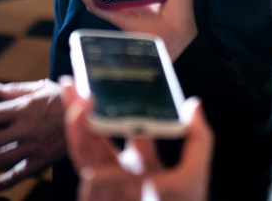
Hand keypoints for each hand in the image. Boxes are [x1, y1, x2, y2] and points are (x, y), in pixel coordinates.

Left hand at [0, 79, 66, 191]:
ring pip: (1, 158)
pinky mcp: (43, 159)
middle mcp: (24, 127)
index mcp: (23, 107)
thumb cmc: (66, 99)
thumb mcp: (42, 87)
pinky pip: (22, 171)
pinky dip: (8, 179)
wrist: (91, 117)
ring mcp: (32, 145)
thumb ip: (18, 89)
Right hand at [61, 78, 212, 200]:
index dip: (114, 106)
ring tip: (77, 103)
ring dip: (76, 129)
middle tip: (72, 83)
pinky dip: (92, 173)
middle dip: (81, 110)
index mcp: (141, 165)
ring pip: (83, 153)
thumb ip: (198, 139)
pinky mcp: (98, 200)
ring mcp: (106, 189)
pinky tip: (94, 163)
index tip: (108, 83)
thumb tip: (194, 102)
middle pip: (94, 136)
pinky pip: (90, 186)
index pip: (123, 130)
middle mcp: (119, 174)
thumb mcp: (194, 175)